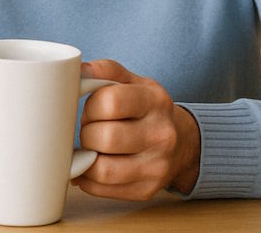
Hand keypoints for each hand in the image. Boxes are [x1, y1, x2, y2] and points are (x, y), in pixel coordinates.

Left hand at [74, 59, 199, 199]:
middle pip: (105, 137)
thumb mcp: (133, 83)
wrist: (182, 143)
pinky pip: (102, 189)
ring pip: (102, 169)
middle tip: (90, 129)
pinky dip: (87, 178)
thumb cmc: (147, 110)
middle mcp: (161, 135)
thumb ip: (106, 71)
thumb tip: (78, 71)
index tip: (91, 108)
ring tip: (89, 147)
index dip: (90, 106)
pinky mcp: (146, 190)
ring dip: (85, 158)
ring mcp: (156, 167)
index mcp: (155, 101)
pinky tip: (89, 165)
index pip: (111, 101)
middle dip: (87, 132)